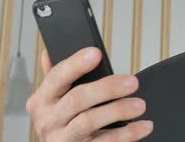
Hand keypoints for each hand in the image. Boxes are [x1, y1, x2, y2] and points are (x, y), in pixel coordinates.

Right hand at [26, 47, 152, 140]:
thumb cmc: (64, 120)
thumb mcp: (54, 99)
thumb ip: (57, 77)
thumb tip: (49, 52)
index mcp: (41, 101)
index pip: (56, 77)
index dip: (75, 64)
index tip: (96, 53)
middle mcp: (48, 121)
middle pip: (77, 99)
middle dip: (107, 88)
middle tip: (132, 82)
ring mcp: (63, 140)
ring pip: (89, 122)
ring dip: (118, 111)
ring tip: (140, 105)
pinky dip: (127, 134)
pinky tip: (143, 126)